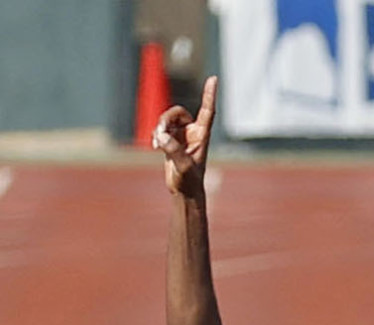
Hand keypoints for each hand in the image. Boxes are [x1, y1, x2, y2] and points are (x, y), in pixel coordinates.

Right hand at [154, 75, 217, 195]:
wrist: (184, 191)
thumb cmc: (189, 181)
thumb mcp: (183, 167)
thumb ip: (174, 150)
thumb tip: (162, 136)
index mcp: (202, 136)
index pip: (207, 111)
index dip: (209, 95)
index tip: (214, 79)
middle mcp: (192, 132)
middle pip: (178, 112)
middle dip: (166, 119)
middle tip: (159, 133)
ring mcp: (181, 135)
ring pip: (167, 119)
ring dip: (159, 127)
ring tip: (157, 143)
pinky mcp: (171, 140)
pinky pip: (160, 129)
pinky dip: (156, 135)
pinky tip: (155, 146)